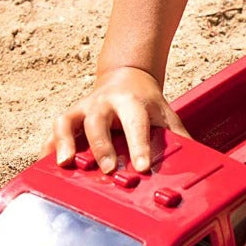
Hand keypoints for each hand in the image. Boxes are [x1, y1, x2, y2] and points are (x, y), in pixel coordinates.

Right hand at [47, 66, 189, 173]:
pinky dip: (49, 146)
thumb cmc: (147, 103)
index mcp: (132, 102)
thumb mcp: (165, 114)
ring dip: (64, 142)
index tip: (142, 168)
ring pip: (68, 121)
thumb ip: (177, 137)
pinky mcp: (70, 116)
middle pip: (98, 122)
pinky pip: (55, 130)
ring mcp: (84, 108)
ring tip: (65, 164)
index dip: (139, 146)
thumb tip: (198, 161)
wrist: (127, 76)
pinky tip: (47, 163)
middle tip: (105, 169)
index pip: (136, 124)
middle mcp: (104, 103)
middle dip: (100, 146)